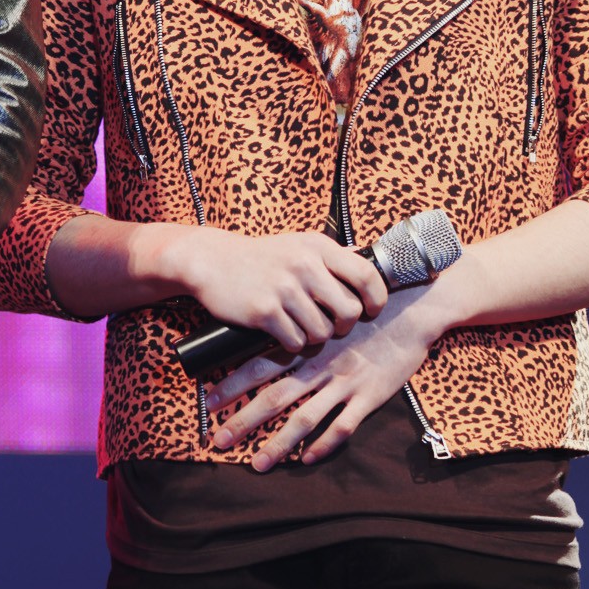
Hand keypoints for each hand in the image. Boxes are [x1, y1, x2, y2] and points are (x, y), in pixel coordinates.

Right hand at [164, 227, 386, 353]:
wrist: (212, 261)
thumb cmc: (262, 256)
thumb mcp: (299, 244)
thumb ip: (331, 256)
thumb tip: (370, 264)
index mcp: (318, 246)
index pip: (366, 275)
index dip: (376, 299)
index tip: (371, 310)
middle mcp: (305, 265)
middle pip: (349, 311)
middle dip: (345, 326)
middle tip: (334, 326)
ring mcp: (284, 289)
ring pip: (323, 332)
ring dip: (316, 337)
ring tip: (304, 329)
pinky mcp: (265, 312)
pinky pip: (296, 341)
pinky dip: (293, 343)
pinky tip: (285, 334)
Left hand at [204, 282, 444, 470]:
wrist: (414, 309)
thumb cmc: (370, 307)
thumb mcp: (332, 308)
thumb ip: (306, 323)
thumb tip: (272, 329)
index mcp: (309, 344)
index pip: (261, 365)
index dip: (234, 383)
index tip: (208, 400)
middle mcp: (321, 365)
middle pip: (275, 397)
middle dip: (244, 420)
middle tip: (217, 441)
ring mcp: (345, 382)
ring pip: (305, 418)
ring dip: (278, 444)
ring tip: (256, 465)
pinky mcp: (370, 396)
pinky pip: (344, 426)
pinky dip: (325, 445)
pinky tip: (309, 459)